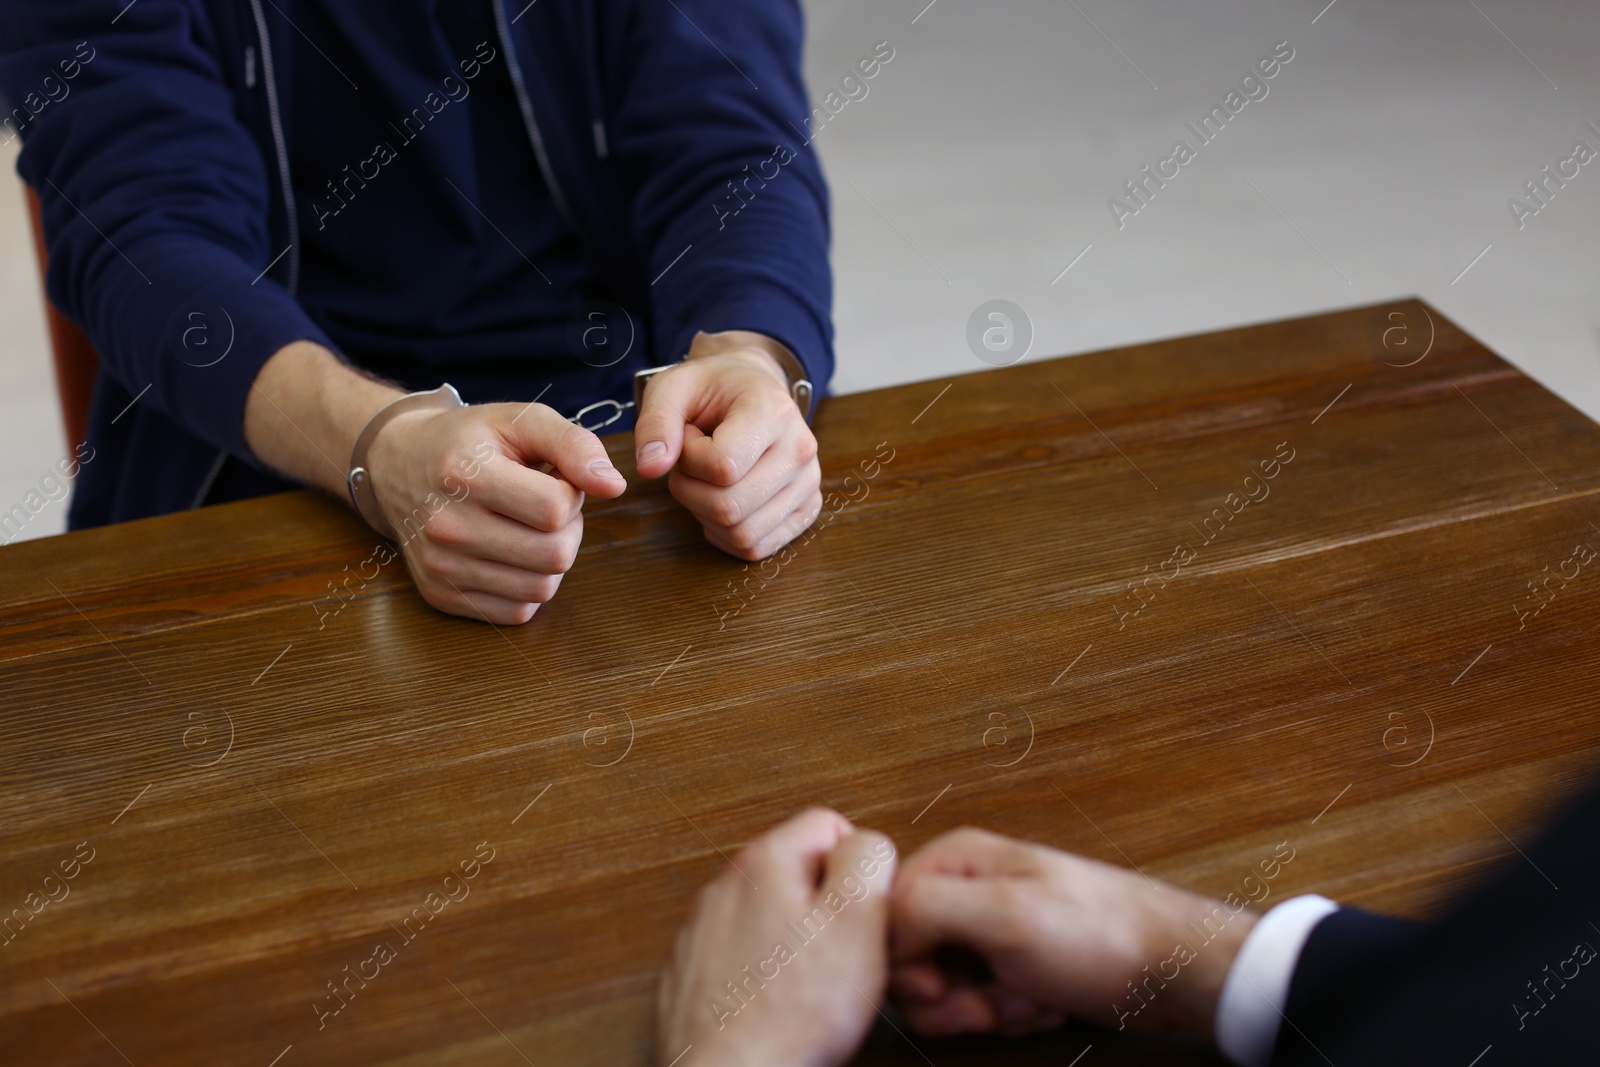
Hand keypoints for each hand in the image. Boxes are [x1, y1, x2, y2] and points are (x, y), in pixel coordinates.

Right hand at [365, 401, 625, 623]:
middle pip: (555, 555)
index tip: (552, 479)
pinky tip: (510, 553)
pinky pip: (517, 611)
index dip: (571, 494)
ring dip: (550, 560)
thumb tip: (614, 486)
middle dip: (567, 529)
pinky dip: (527, 586)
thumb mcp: (521, 420)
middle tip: (545, 506)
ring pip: (541, 588)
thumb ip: (574, 445)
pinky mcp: (441, 596)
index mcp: (464, 473)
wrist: (398, 464)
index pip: (555, 509)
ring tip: (527, 528)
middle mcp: (447, 525)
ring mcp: (440, 567)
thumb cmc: (470, 440)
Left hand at [634, 331, 820, 560]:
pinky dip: (726, 534)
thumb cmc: (712, 389)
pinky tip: (720, 500)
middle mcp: (801, 449)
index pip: (722, 467)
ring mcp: (809, 483)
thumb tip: (650, 469)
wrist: (753, 388)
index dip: (689, 459)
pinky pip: (756, 547)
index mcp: (774, 411)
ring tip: (709, 477)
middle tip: (692, 460)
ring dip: (706, 513)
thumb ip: (656, 423)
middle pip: (730, 508)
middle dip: (691, 490)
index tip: (688, 434)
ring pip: (742, 534)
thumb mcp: (673, 388)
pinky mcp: (808, 508)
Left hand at [657, 809, 897, 1066]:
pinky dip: (762, 975)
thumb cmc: (791, 1015)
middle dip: (827, 909)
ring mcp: (701, 932)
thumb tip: (866, 841)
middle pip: (798, 872)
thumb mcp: (859, 921)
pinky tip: (777, 1008)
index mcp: (764, 861)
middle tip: (843, 959)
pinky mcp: (691, 975)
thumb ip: (868, 860)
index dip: (860, 870)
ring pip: (770, 916)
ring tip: (810, 991)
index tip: (863, 915)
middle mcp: (723, 887)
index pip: (830, 824)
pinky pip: (742, 956)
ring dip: (794, 944)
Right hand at [890, 829, 1255, 1037]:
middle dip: (953, 995)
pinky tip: (1044, 1003)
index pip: (885, 916)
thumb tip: (877, 924)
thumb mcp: (1005, 914)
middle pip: (911, 959)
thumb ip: (928, 908)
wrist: (1171, 970)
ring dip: (986, 1009)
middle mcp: (966, 889)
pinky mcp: (1011, 965)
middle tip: (992, 1000)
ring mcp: (989, 929)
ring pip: (945, 989)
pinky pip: (980, 1002)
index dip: (907, 963)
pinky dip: (1011, 1014)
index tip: (943, 985)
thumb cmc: (1101, 933)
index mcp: (955, 860)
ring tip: (1029, 998)